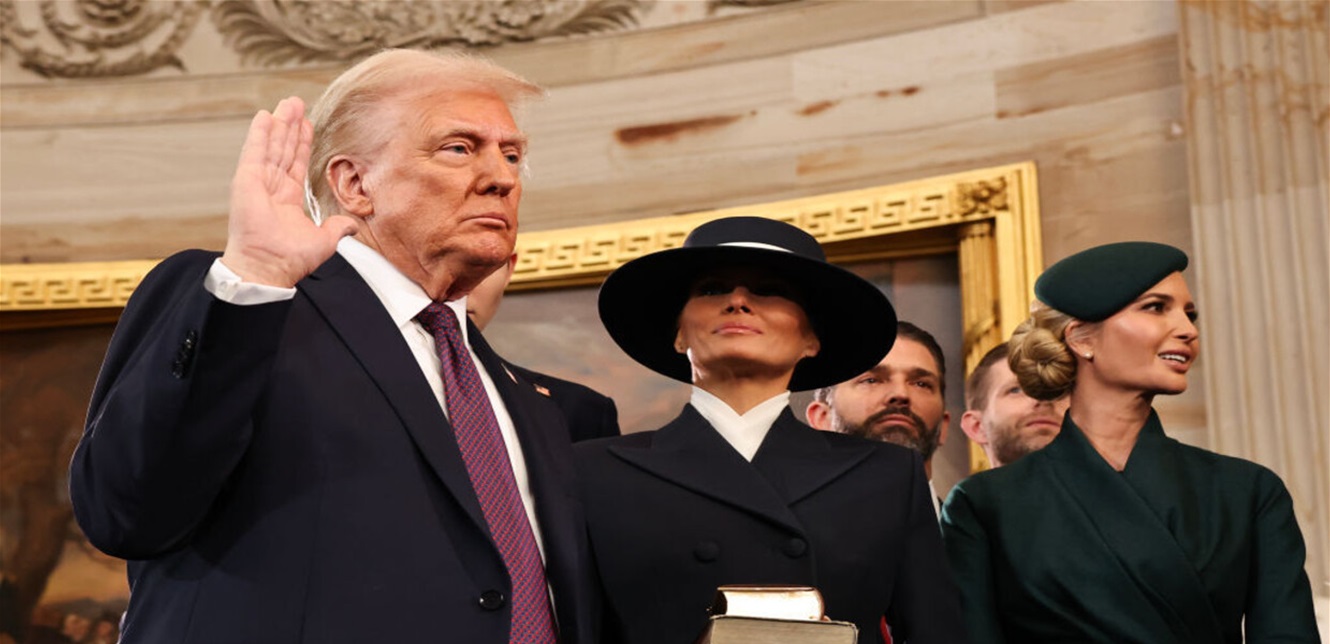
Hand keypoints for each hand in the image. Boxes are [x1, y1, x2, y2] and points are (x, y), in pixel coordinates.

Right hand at [220, 97, 357, 286]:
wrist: (268, 267)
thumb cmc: (289, 260)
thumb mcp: (323, 241)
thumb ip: (336, 228)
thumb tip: (350, 225)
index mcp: (287, 199)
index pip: (296, 163)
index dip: (303, 143)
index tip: (307, 125)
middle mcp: (272, 187)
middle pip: (284, 149)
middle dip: (291, 126)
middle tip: (296, 103)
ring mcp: (258, 182)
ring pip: (272, 145)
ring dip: (280, 123)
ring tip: (288, 103)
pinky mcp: (247, 180)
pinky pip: (255, 151)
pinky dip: (260, 133)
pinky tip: (265, 115)